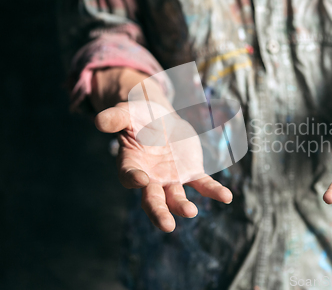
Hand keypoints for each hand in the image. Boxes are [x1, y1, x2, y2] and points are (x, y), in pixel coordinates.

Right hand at [91, 68, 232, 231]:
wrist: (160, 116)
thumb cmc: (138, 115)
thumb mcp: (126, 111)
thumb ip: (115, 117)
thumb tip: (98, 120)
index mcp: (131, 163)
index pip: (129, 176)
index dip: (133, 179)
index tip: (140, 181)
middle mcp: (150, 177)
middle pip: (153, 199)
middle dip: (159, 212)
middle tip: (167, 226)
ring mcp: (172, 178)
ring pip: (177, 197)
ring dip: (183, 206)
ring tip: (192, 212)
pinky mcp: (191, 173)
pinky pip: (203, 184)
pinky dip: (214, 191)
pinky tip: (226, 197)